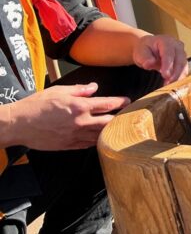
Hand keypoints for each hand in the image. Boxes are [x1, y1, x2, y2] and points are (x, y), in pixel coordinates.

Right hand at [3, 84, 129, 149]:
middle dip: (120, 118)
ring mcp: (75, 135)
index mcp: (80, 106)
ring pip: (100, 135)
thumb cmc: (37, 105)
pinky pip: (89, 144)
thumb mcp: (59, 91)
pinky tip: (101, 137)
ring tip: (119, 127)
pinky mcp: (69, 145)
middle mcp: (81, 122)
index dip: (120, 102)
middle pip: (109, 122)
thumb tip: (94, 88)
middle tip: (127, 115)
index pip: (107, 104)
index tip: (128, 101)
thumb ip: (79, 90)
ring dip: (110, 131)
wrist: (19, 125)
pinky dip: (97, 140)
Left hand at [132, 34, 187, 82]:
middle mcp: (177, 46)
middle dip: (175, 73)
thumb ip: (144, 58)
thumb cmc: (145, 49)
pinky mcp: (183, 61)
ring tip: (168, 85)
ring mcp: (181, 53)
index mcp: (166, 41)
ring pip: (184, 66)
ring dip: (177, 77)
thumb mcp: (140, 52)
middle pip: (180, 60)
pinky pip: (184, 70)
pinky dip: (179, 78)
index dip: (168, 64)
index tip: (165, 75)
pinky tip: (172, 84)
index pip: (169, 53)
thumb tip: (150, 63)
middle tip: (167, 83)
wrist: (149, 48)